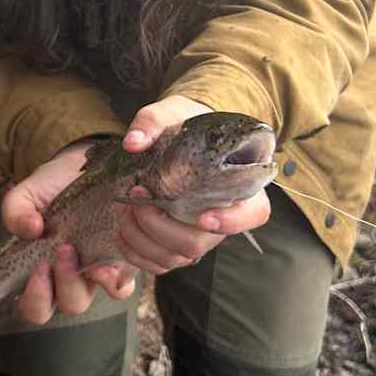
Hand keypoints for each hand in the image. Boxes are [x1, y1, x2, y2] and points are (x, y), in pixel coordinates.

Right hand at [0, 141, 137, 325]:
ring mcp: (99, 270)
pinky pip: (125, 282)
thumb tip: (28, 229)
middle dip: (66, 283)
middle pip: (71, 306)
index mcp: (43, 271)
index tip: (39, 267)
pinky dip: (119, 274)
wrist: (84, 165)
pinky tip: (113, 252)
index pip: (36, 307)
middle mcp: (71, 277)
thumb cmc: (52, 187)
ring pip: (101, 296)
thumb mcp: (28, 193)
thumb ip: (16, 210)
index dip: (36, 298)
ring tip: (89, 252)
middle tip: (64, 250)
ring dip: (94, 279)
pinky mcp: (123, 259)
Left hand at [115, 94, 271, 273]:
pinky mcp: (177, 243)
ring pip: (180, 256)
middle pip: (203, 241)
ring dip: (145, 241)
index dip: (232, 222)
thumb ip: (154, 121)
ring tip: (124, 212)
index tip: (202, 217)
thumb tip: (134, 143)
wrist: (175, 137)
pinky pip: (161, 264)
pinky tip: (121, 233)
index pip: (254, 214)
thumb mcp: (174, 111)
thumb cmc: (185, 125)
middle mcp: (225, 215)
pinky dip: (137, 254)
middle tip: (139, 199)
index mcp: (241, 183)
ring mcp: (201, 233)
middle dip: (164, 227)